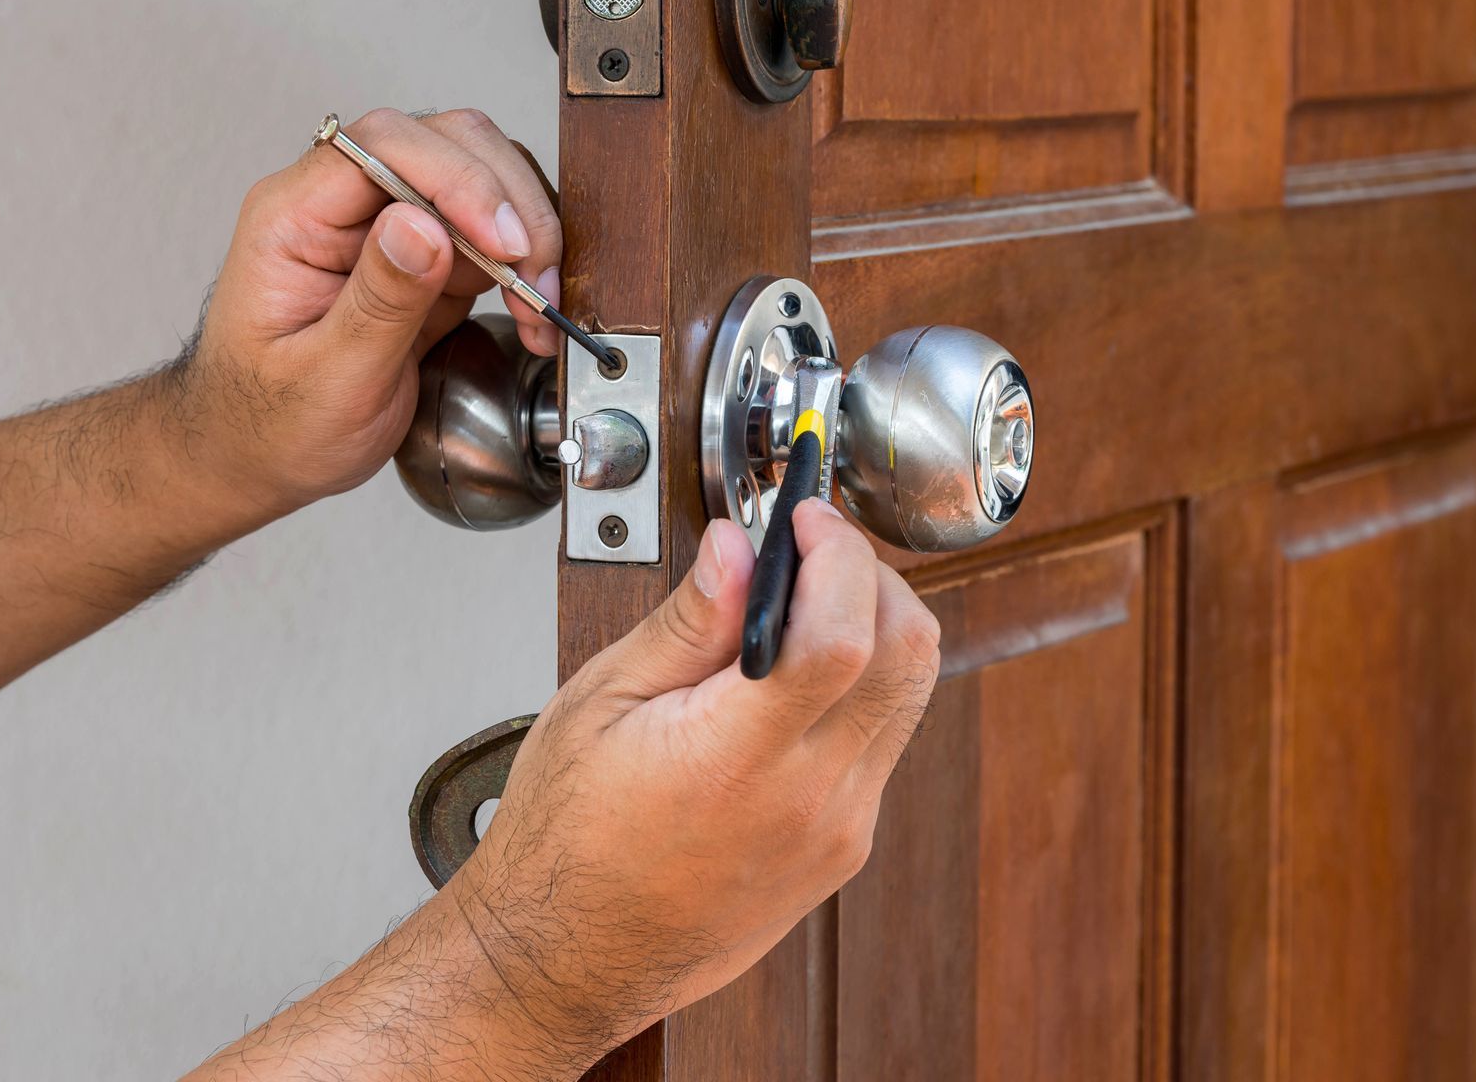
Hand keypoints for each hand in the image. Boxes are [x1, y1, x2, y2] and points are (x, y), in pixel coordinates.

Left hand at [174, 108, 562, 519]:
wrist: (261, 457)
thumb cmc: (270, 423)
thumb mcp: (324, 378)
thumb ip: (377, 301)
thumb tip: (422, 225)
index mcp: (294, 216)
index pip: (384, 145)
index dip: (457, 179)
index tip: (502, 241)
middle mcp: (341, 205)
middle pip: (444, 143)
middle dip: (505, 203)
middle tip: (534, 279)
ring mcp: (386, 226)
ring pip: (479, 178)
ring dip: (523, 233)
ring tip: (537, 305)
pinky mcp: (425, 257)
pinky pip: (488, 232)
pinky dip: (523, 264)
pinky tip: (531, 311)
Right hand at [438, 503, 941, 1063]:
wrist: (569, 960)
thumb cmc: (564, 842)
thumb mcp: (599, 705)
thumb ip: (685, 622)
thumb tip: (739, 546)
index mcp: (735, 760)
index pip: (844, 637)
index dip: (839, 556)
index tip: (806, 516)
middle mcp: (808, 801)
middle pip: (907, 655)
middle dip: (872, 574)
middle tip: (812, 545)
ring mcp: (838, 831)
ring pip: (911, 696)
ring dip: (878, 625)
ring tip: (804, 600)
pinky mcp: (844, 850)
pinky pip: (886, 743)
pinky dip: (864, 684)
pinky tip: (798, 673)